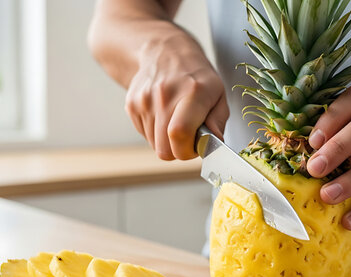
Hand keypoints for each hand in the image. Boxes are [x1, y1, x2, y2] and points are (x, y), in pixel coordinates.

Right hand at [125, 35, 228, 159]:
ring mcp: (144, 100)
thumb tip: (213, 142)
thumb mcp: (218, 92)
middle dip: (178, 150)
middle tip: (187, 136)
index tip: (195, 146)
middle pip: (164, 149)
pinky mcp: (131, 105)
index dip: (187, 150)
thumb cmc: (195, 75)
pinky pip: (144, 135)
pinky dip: (155, 132)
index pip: (180, 133)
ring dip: (166, 140)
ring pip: (154, 145)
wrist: (164, 51)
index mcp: (192, 92)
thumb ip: (218, 120)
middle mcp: (165, 95)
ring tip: (174, 120)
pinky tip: (162, 114)